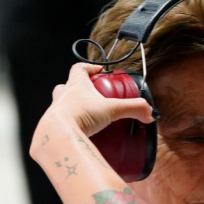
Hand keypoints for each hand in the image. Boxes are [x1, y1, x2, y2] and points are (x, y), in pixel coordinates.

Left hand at [31, 63, 154, 158]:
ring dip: (74, 110)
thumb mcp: (112, 108)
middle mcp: (63, 97)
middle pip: (67, 87)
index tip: (99, 72)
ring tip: (89, 119)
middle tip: (94, 98)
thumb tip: (148, 113)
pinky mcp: (54, 129)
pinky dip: (73, 129)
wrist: (58, 134)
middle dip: (79, 90)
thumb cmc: (78, 115)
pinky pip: (64, 126)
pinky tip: (83, 136)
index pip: (79, 69)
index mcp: (75, 85)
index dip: (89, 68)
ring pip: (63, 106)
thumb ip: (133, 108)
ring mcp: (56, 113)